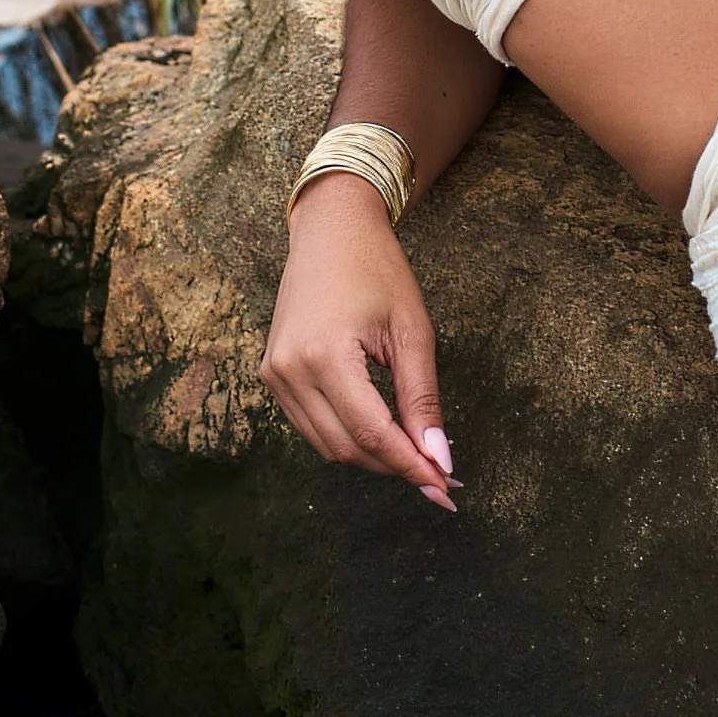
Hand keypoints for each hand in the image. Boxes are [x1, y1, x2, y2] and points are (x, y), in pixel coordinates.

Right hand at [260, 171, 459, 509]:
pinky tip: (381, 431)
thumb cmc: (377, 268)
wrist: (331, 228)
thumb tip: (438, 458)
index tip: (445, 488)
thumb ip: (422, 398)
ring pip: (327, 444)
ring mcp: (274, 374)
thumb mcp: (411, 330)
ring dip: (371, 456)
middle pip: (347, 448)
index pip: (371, 434)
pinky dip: (347, 435)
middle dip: (394, 466)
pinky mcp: (273, 374)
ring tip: (415, 455)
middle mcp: (289, 370)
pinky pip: (312, 424)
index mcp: (324, 356)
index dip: (410, 466)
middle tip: (438, 475)